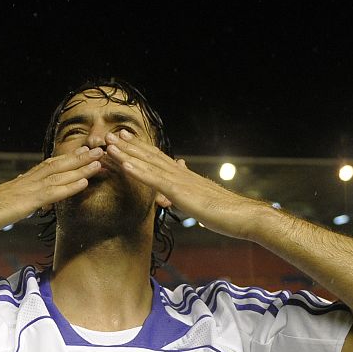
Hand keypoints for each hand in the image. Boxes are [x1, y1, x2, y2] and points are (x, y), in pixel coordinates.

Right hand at [0, 146, 103, 239]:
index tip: (83, 152)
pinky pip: (51, 193)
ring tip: (100, 161)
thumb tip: (22, 199)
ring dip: (81, 168)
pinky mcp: (25, 202)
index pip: (48, 166)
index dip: (67, 159)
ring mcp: (26, 190)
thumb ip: (15, 201)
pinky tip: (85, 183)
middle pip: (57, 165)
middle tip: (100, 149)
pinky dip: (70, 186)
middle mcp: (26, 182)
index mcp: (21, 182)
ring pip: (59, 175)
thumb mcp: (2, 206)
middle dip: (80, 158)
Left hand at [105, 129, 266, 240]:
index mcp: (184, 175)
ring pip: (148, 164)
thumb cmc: (225, 211)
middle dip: (128, 146)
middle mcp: (180, 173)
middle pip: (150, 156)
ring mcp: (179, 181)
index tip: (125, 139)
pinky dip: (138, 171)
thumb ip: (189, 186)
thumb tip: (181, 176)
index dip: (140, 148)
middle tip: (110, 135)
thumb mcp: (202, 197)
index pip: (158, 158)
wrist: (243, 216)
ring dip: (127, 154)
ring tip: (110, 146)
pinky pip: (155, 180)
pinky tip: (124, 165)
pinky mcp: (180, 192)